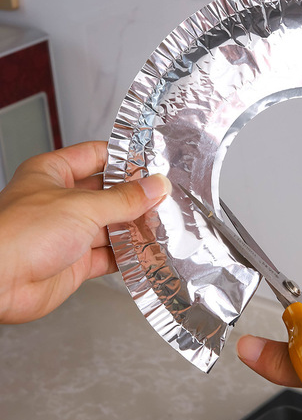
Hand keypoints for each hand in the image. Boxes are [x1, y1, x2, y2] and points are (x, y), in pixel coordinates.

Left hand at [0, 141, 170, 323]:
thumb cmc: (19, 234)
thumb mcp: (82, 206)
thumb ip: (123, 199)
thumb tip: (154, 186)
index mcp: (53, 172)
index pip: (97, 156)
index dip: (125, 158)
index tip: (154, 163)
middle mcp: (60, 200)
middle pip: (107, 193)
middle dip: (135, 197)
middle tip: (165, 197)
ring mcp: (67, 232)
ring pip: (110, 226)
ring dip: (134, 227)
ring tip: (163, 223)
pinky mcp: (73, 263)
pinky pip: (109, 255)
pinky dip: (128, 255)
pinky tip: (146, 251)